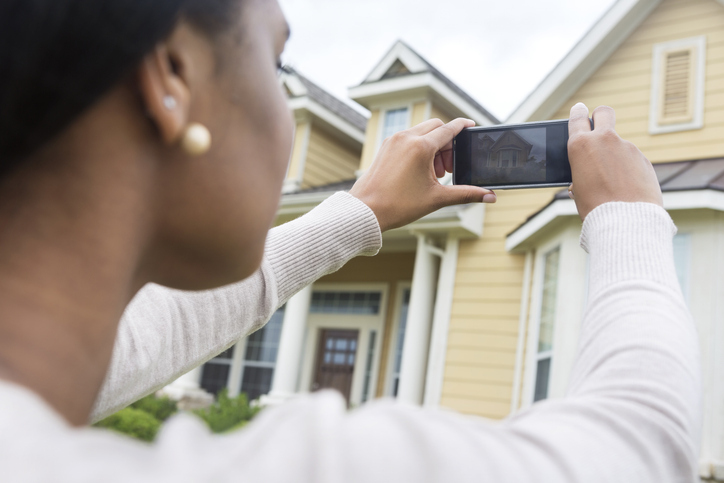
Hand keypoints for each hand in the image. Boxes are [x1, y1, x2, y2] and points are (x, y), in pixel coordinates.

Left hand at [349, 118, 495, 231]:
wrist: (365, 211)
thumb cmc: (397, 205)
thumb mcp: (436, 199)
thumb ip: (466, 193)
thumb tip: (490, 196)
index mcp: (420, 147)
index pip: (449, 128)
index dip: (463, 126)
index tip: (472, 126)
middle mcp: (406, 138)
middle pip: (436, 127)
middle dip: (448, 143)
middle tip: (449, 167)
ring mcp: (393, 140)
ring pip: (422, 132)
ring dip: (434, 146)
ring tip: (435, 172)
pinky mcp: (385, 147)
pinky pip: (408, 138)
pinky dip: (419, 147)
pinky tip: (420, 169)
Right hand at [567, 103, 662, 219]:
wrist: (625, 221)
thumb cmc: (595, 208)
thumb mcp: (578, 189)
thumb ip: (582, 172)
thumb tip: (588, 173)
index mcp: (581, 146)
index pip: (578, 117)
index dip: (578, 112)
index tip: (580, 110)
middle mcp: (605, 140)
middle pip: (604, 112)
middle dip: (600, 116)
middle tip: (598, 126)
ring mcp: (628, 148)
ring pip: (619, 145)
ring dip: (616, 157)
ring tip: (613, 184)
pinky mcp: (644, 160)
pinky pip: (632, 161)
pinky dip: (629, 171)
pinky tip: (627, 189)